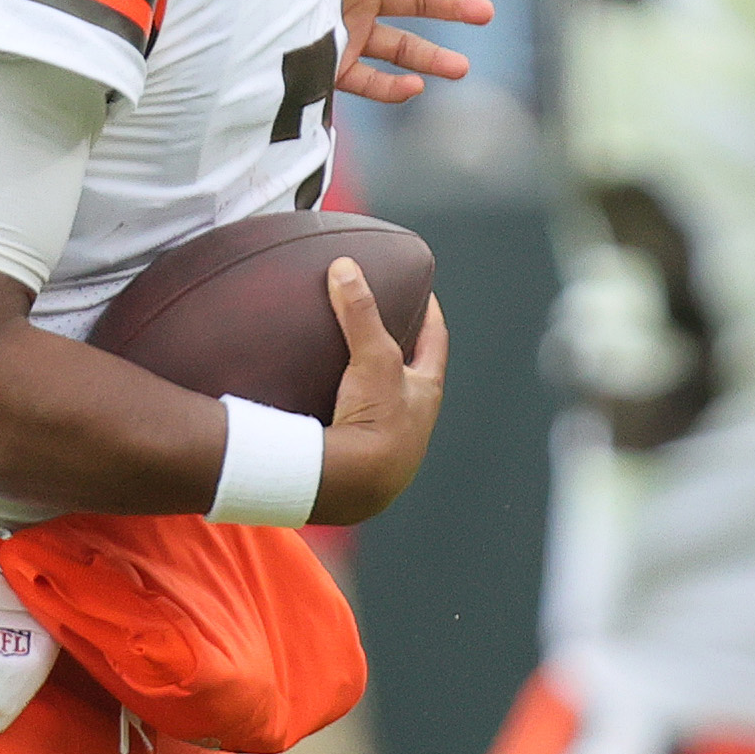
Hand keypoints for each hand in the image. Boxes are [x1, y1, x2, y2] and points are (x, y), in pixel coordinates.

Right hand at [312, 256, 448, 524]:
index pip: (435, 341)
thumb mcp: (373, 360)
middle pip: (412, 375)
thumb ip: (360, 314)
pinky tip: (320, 413)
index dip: (429, 314)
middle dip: (400, 351)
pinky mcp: (358, 464)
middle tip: (381, 326)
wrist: (355, 487)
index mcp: (425, 391)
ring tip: (343, 369)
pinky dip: (342, 416)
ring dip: (371, 389)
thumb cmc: (377, 422)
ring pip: (384, 406)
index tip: (423, 294)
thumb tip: (345, 266)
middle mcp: (414, 418)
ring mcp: (387, 444)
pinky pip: (353, 430)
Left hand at [336, 0, 491, 103]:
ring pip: (400, 45)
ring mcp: (347, 30)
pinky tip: (415, 88)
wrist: (241, 6)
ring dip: (432, 56)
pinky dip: (391, 87)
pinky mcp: (331, 65)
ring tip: (463, 67)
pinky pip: (367, 79)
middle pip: (415, 0)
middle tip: (485, 13)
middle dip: (452, 6)